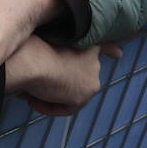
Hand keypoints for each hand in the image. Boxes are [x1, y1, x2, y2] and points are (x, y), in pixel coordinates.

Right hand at [6, 36, 121, 116]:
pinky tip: (33, 99)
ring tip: (30, 90)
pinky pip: (67, 106)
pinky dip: (50, 107)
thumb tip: (38, 67)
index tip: (119, 54)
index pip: (102, 46)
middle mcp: (93, 58)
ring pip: (70, 91)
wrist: (31, 59)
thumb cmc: (27, 48)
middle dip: (62, 81)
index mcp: (84, 40)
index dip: (110, 50)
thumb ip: (48, 53)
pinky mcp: (85, 93)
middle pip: (80, 75)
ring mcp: (92, 75)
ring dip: (52, 94)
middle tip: (39, 85)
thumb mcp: (38, 45)